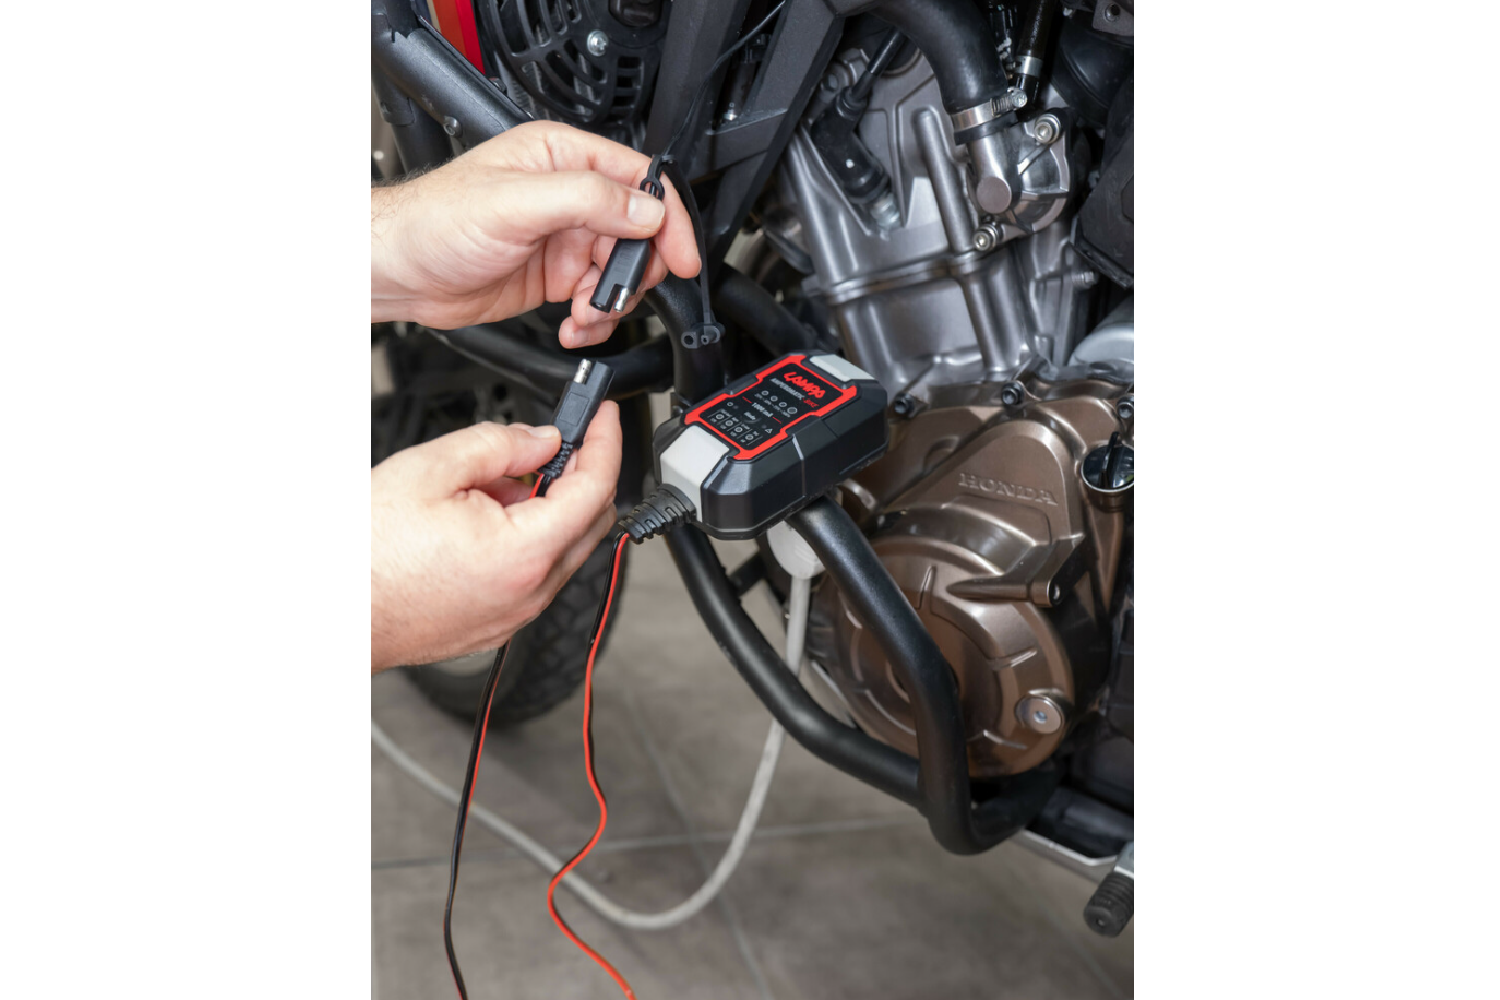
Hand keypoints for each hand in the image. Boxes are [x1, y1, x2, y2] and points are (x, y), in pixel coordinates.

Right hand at [370, 404, 620, 672]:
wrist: (330, 609)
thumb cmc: (365, 552)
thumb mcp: (432, 469)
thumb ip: (500, 445)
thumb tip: (541, 440)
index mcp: (524, 552)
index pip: (595, 488)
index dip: (605, 443)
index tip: (605, 417)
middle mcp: (530, 592)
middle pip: (589, 522)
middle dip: (579, 474)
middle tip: (549, 442)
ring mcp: (515, 615)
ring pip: (561, 550)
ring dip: (546, 509)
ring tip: (486, 487)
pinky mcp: (496, 626)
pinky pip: (533, 576)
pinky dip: (526, 541)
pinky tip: (478, 522)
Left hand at [371, 120, 700, 347]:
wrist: (400, 271)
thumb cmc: (435, 221)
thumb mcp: (517, 202)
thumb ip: (587, 200)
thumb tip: (643, 209)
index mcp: (563, 158)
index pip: (640, 181)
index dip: (667, 219)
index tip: (681, 256)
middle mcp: (569, 196)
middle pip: (638, 234)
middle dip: (634, 272)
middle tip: (614, 295)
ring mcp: (564, 238)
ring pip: (620, 273)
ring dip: (611, 303)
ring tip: (584, 316)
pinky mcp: (555, 276)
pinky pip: (596, 300)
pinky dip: (594, 320)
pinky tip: (573, 326)